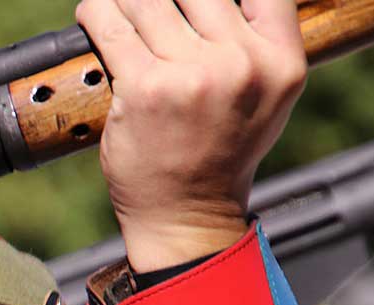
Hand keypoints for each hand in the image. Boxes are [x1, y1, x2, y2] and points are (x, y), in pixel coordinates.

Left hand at [77, 0, 307, 271]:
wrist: (186, 214)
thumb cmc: (219, 152)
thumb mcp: (266, 95)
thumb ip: (254, 41)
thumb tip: (213, 0)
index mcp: (280, 60)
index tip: (190, 2)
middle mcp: (241, 63)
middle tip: (147, 9)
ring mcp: (192, 74)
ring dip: (124, 0)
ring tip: (117, 8)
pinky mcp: (144, 88)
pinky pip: (111, 26)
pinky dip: (96, 13)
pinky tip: (94, 16)